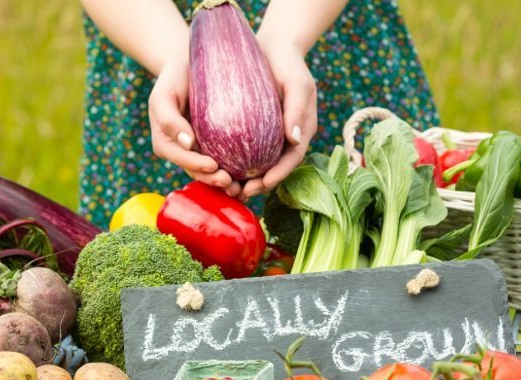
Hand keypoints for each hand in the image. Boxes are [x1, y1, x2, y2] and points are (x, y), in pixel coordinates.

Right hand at [148, 59, 237, 191]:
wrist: (189, 66)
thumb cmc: (173, 78)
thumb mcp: (164, 95)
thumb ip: (169, 119)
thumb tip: (188, 144)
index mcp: (166, 143)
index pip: (181, 158)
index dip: (196, 165)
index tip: (213, 166)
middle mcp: (182, 151)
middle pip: (197, 171)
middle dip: (212, 180)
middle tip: (230, 183)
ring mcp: (198, 150)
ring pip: (210, 172)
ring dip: (225, 183)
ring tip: (242, 188)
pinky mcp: (215, 145)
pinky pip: (225, 160)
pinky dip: (236, 171)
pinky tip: (251, 176)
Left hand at [238, 43, 316, 201]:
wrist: (273, 46)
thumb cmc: (288, 63)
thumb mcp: (297, 83)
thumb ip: (297, 109)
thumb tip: (294, 140)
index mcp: (301, 130)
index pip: (292, 159)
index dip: (278, 175)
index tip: (262, 185)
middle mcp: (286, 137)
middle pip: (275, 168)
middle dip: (259, 184)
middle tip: (240, 193)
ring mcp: (270, 134)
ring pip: (259, 164)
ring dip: (245, 179)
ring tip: (228, 189)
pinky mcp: (254, 129)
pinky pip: (246, 151)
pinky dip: (235, 163)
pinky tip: (219, 169)